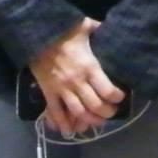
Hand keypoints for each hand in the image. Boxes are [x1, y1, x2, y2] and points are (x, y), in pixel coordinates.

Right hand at [29, 18, 122, 136]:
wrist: (36, 36)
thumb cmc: (64, 31)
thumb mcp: (85, 26)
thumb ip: (100, 29)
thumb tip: (113, 27)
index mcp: (89, 67)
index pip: (107, 90)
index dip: (117, 97)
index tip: (121, 97)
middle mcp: (77, 82)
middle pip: (95, 105)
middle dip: (106, 112)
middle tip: (112, 112)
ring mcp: (62, 89)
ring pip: (79, 113)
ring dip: (90, 120)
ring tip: (98, 122)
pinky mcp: (49, 93)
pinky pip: (56, 112)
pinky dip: (62, 124)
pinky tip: (69, 131)